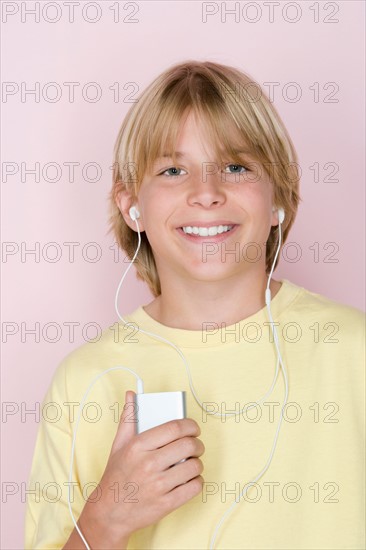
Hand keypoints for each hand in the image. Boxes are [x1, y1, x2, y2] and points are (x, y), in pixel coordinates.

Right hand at [80, 390, 204, 546]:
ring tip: (192, 462)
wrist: (108, 513)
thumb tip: (132, 394)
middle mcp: (148, 464)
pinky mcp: (166, 504)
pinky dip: (196, 481)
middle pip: (188, 445)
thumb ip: (128, 417)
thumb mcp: (118, 444)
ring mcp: (158, 485)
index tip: (193, 428)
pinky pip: (194, 487)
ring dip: (198, 463)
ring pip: (195, 466)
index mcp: (138, 446)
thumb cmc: (116, 476)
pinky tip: (189, 479)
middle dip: (198, 443)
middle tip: (196, 445)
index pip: (175, 427)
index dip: (190, 425)